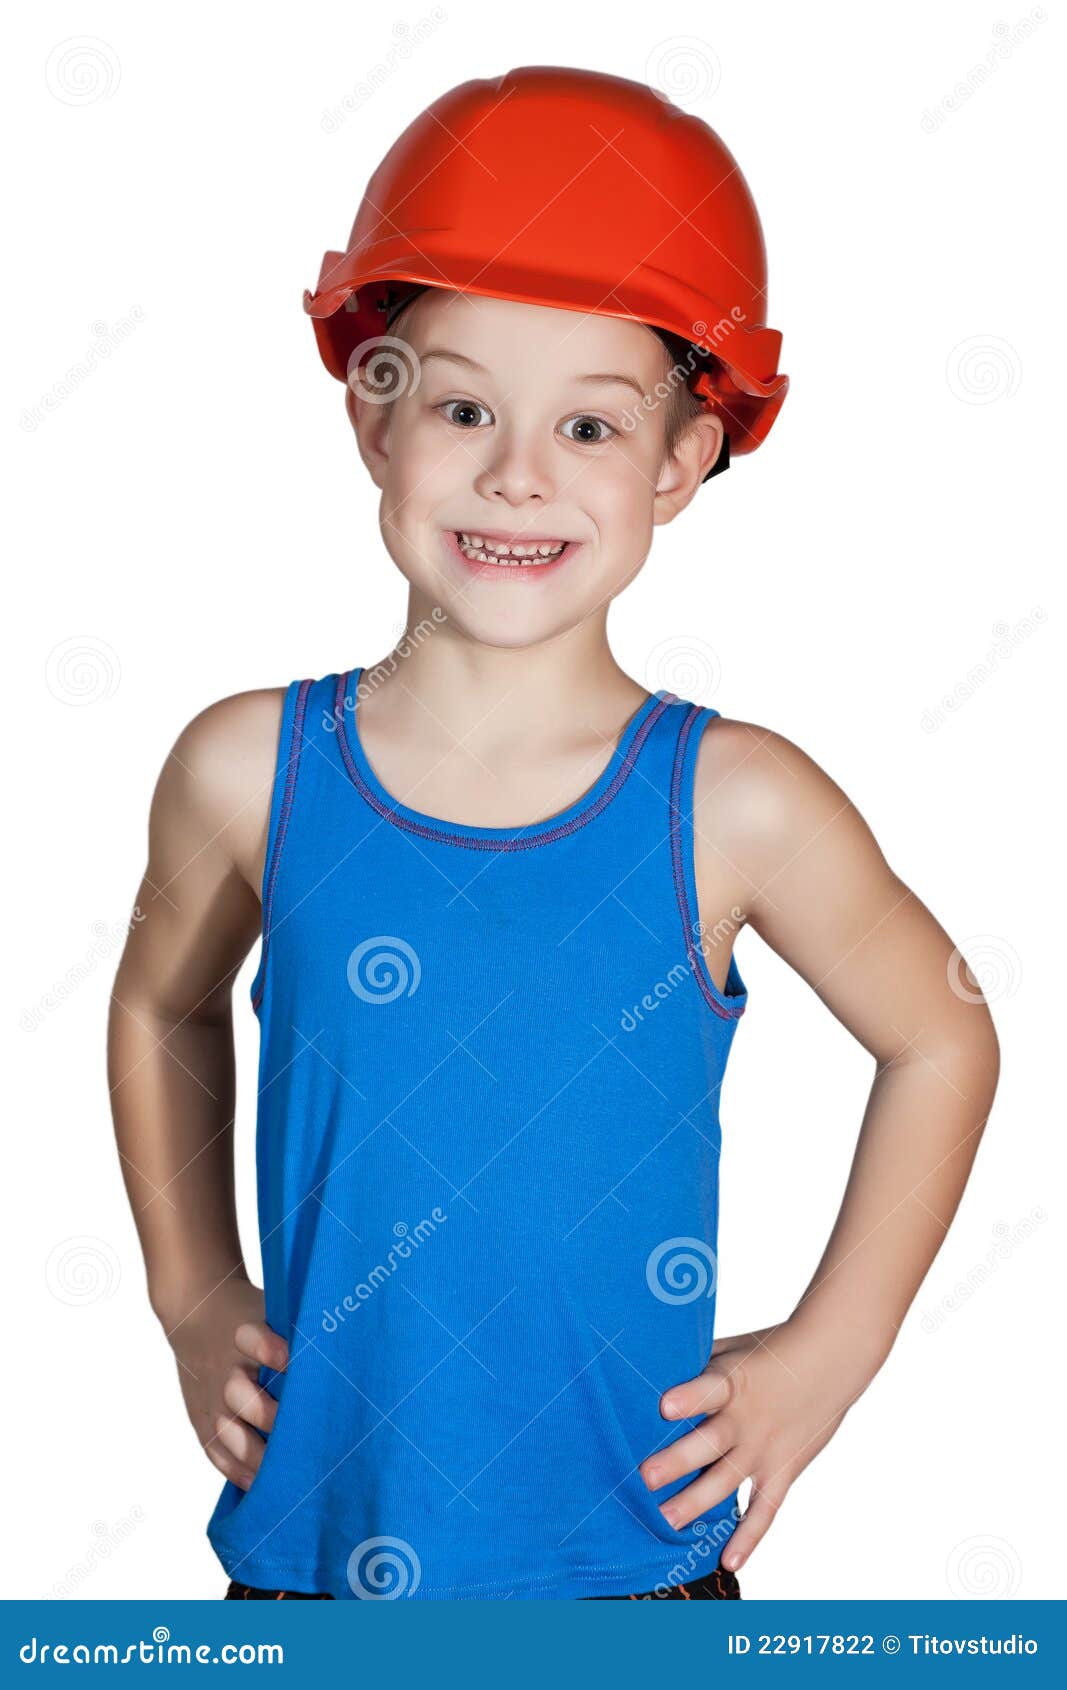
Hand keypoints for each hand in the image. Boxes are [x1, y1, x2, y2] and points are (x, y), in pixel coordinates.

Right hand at [159, 1277, 288, 1490]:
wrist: (196, 1314)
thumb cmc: (252, 1317)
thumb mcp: (270, 1308)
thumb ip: (300, 1327)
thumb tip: (353, 1344)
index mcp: (243, 1330)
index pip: (253, 1339)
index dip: (272, 1350)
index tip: (295, 1361)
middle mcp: (224, 1365)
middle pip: (239, 1393)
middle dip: (269, 1416)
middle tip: (303, 1434)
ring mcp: (210, 1394)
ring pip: (226, 1428)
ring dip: (254, 1454)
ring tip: (283, 1475)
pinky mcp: (200, 1417)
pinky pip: (214, 1448)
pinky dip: (234, 1469)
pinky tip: (258, 1486)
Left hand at [639, 1319, 881, 1571]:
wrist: (831, 1359)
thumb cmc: (770, 1350)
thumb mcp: (733, 1348)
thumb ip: (696, 1361)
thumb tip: (649, 1361)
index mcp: (733, 1381)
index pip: (711, 1389)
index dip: (689, 1398)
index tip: (664, 1407)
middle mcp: (747, 1418)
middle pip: (711, 1443)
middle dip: (678, 1461)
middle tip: (646, 1478)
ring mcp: (765, 1448)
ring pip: (728, 1480)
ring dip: (698, 1502)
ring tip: (666, 1520)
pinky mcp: (783, 1469)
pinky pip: (766, 1509)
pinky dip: (749, 1537)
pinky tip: (728, 1561)